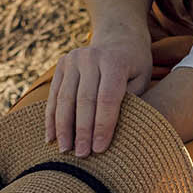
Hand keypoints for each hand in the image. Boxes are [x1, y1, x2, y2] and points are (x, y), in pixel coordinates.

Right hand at [45, 31, 153, 156]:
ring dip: (63, 127)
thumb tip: (116, 132)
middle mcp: (91, 57)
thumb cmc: (134, 66)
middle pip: (84, 100)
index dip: (103, 126)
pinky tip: (51, 136)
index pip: (107, 98)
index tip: (99, 149)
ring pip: (65, 98)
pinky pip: (54, 94)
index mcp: (114, 61)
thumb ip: (131, 101)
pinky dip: (51, 117)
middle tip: (81, 155)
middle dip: (82, 131)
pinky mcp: (61, 64)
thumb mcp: (141, 79)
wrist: (119, 37)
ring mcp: (73, 59)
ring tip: (64, 150)